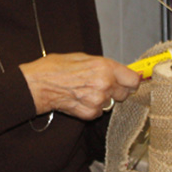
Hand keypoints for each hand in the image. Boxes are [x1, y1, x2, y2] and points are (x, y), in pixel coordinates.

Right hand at [20, 53, 140, 119]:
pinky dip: (93, 108)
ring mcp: (98, 101)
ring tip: (86, 91)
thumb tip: (118, 70)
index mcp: (105, 68)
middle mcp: (105, 84)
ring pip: (111, 103)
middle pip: (125, 93)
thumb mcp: (83, 57)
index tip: (129, 81)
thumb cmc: (56, 68)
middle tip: (102, 84)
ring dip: (103, 99)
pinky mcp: (90, 113)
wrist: (38, 85)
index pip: (133, 79)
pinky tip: (80, 99)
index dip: (131, 80)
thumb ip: (104, 65)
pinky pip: (99, 112)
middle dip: (117, 89)